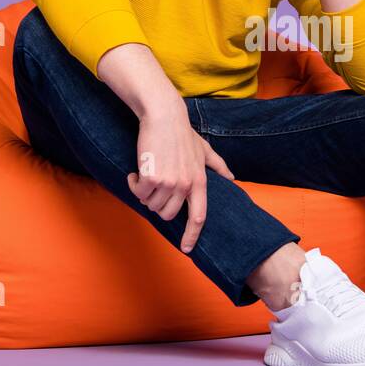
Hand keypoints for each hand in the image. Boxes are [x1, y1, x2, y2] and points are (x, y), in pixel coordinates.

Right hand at [126, 107, 235, 253]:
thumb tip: (231, 177)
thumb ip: (217, 165)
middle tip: (152, 187)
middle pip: (167, 214)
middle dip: (156, 204)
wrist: (163, 116)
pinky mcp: (151, 177)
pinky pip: (138, 192)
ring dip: (144, 193)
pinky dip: (133, 183)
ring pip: (150, 204)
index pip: (199, 216)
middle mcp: (186, 185)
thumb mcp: (204, 149)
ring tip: (145, 173)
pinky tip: (136, 170)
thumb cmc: (182, 132)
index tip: (187, 249)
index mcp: (200, 182)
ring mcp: (169, 183)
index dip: (192, 235)